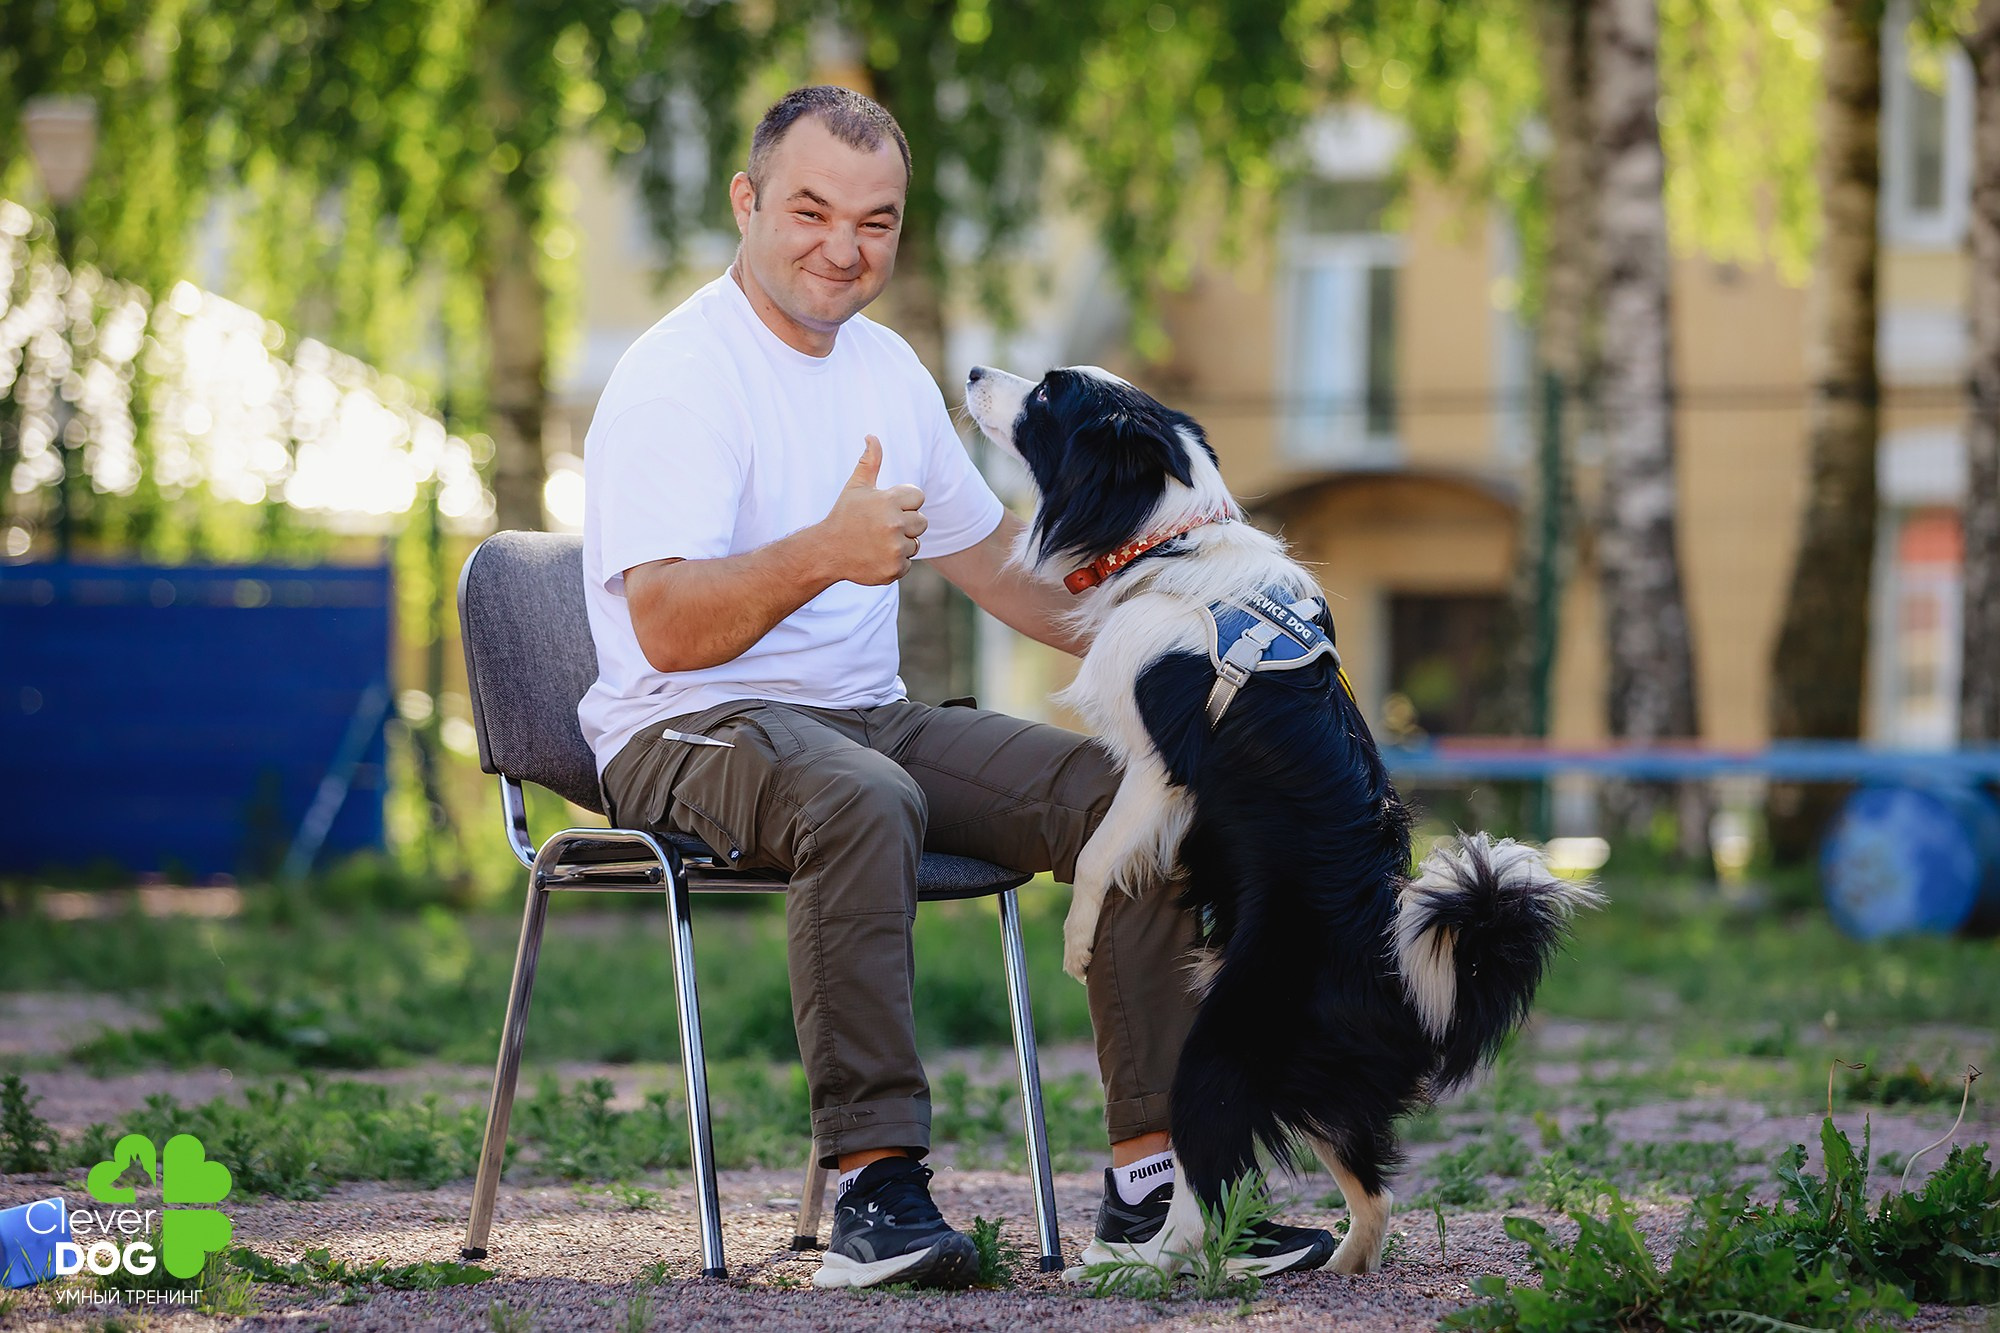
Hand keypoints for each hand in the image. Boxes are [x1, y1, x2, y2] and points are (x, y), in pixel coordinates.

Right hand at [818, 435, 926, 585]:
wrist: (827, 552)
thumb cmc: (844, 516)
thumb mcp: (856, 487)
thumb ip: (869, 462)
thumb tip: (872, 436)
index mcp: (888, 501)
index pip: (918, 497)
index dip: (904, 503)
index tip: (886, 509)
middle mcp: (894, 524)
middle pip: (922, 522)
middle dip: (905, 524)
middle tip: (880, 528)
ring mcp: (894, 548)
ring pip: (915, 544)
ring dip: (901, 544)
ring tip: (877, 543)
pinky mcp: (894, 569)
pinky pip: (908, 563)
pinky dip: (895, 563)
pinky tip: (876, 557)